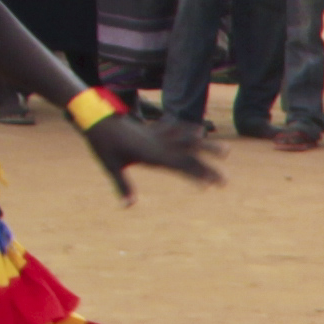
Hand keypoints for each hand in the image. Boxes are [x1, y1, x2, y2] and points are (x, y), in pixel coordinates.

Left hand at [83, 103, 222, 197]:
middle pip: (191, 157)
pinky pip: (176, 129)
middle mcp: (160, 145)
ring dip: (207, 147)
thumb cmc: (103, 144)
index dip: (197, 176)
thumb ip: (122, 185)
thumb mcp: (111, 166)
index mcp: (151, 155)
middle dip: (209, 168)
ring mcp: (159, 136)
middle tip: (226, 179)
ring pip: (189, 141)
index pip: (180, 167)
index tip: (211, 185)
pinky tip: (199, 130)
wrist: (97, 118)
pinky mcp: (154, 130)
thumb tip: (127, 205)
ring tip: (226, 151)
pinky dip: (188, 130)